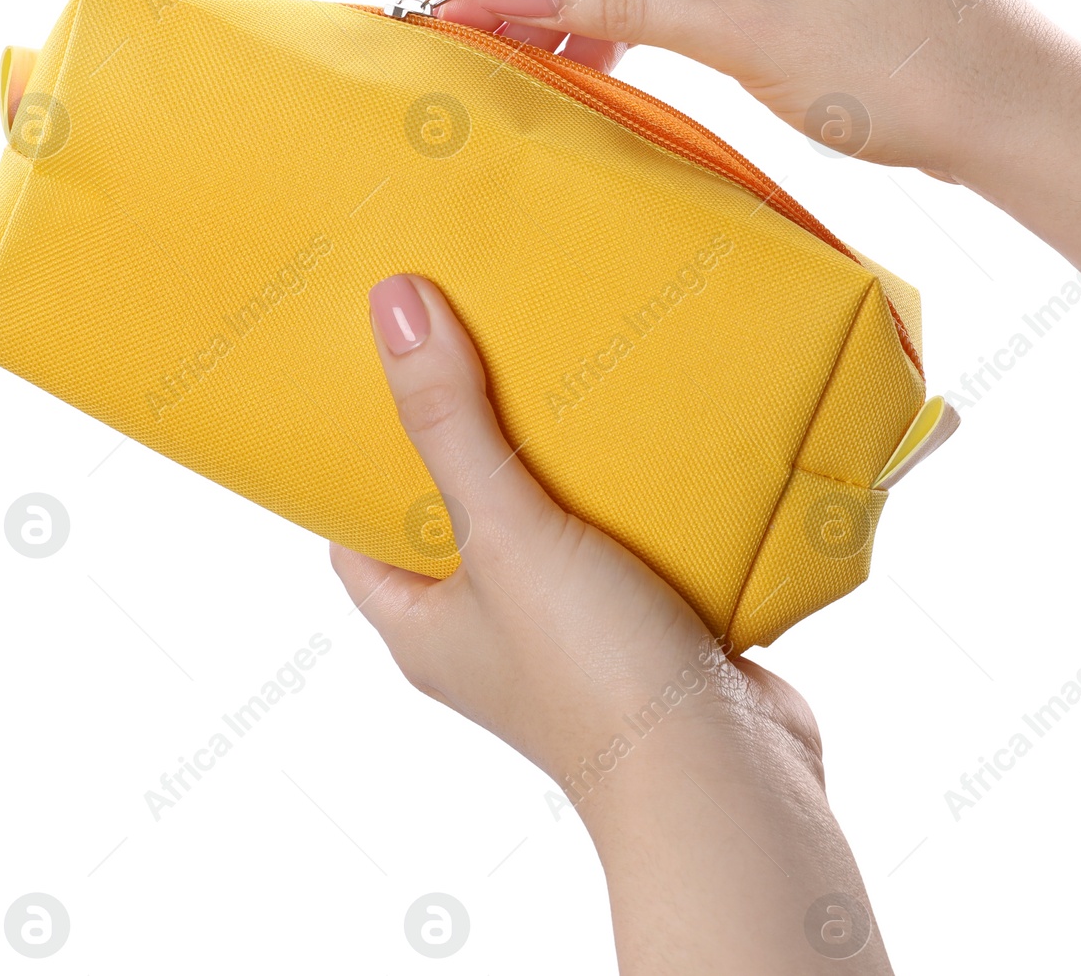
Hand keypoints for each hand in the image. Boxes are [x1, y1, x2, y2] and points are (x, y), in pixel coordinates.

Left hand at [333, 274, 892, 973]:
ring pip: (549, 527)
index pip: (360, 536)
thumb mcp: (504, 533)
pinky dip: (633, 494)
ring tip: (565, 366)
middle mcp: (489, 635)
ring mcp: (570, 635)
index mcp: (425, 628)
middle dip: (471, 440)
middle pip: (460, 519)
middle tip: (478, 349)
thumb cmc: (592, 671)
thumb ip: (450, 423)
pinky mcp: (646, 627)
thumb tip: (391, 305)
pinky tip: (651, 432)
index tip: (378, 381)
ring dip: (560, 461)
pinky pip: (626, 542)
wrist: (721, 775)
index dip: (359, 463)